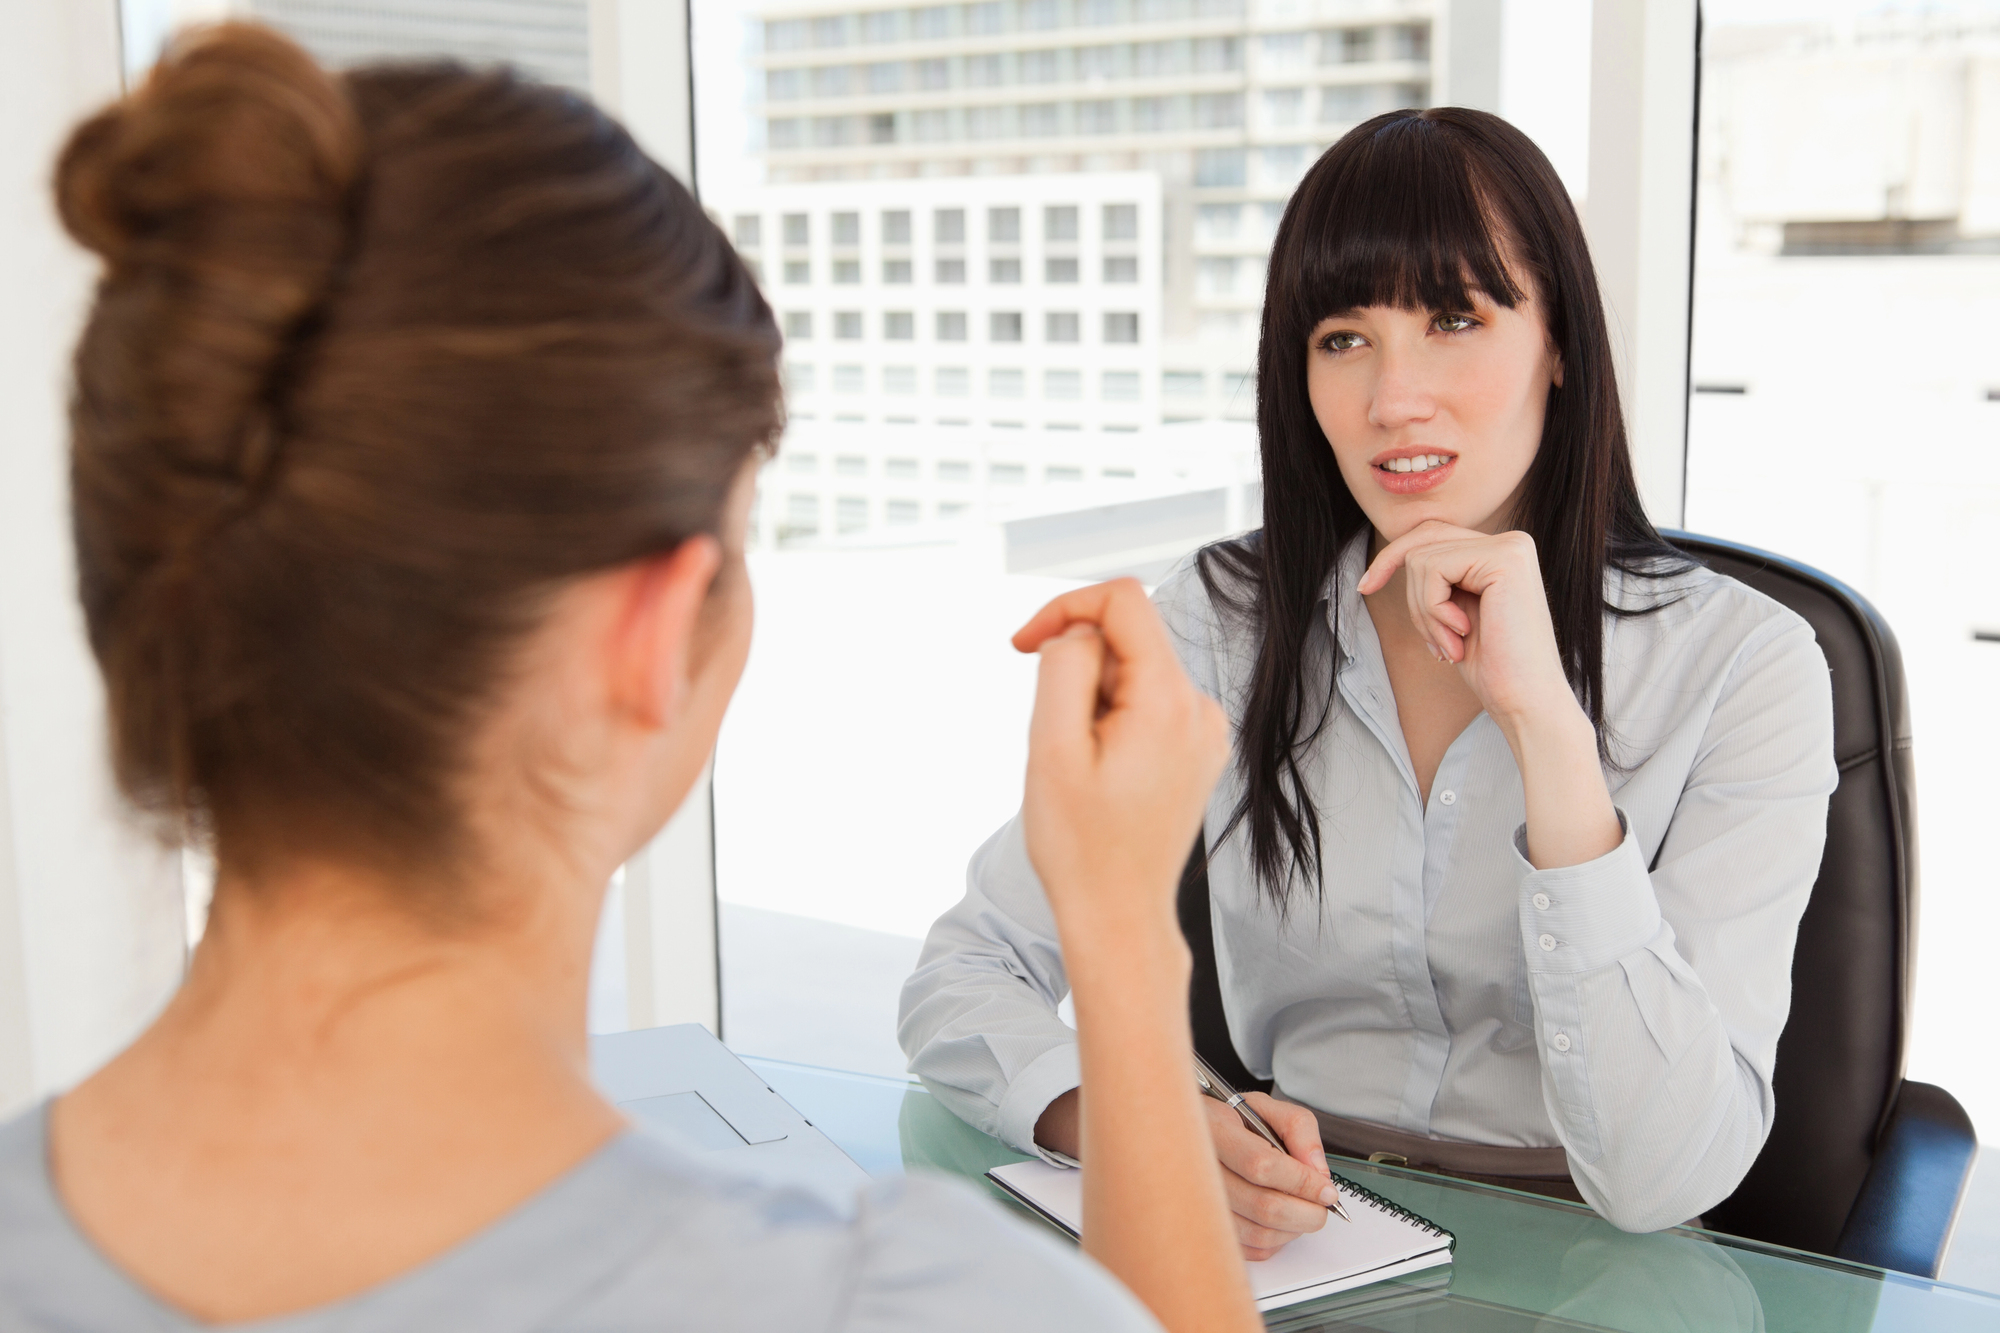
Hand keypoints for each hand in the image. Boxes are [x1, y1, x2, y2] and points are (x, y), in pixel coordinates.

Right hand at [1012, 579, 1229, 940]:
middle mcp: (1199, 707)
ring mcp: (1204, 730)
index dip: (1064, 607)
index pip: (1122, 600)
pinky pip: (1146, 703)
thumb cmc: (1080, 845)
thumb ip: (1064, 667)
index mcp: (1168, 700)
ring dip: (1092, 699)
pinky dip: (1112, 719)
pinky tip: (1101, 771)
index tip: (1024, 646)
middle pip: (1126, 638)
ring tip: (1081, 763)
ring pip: (1132, 672)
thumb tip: (1078, 631)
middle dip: (1077, 670)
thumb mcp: (1052, 747)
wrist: (1118, 913)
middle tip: (1057, 737)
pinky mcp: (1198, 749)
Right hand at [1206, 1093, 1340, 1260]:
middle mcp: (1202, 1171)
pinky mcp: (1210, 1229)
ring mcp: (1202, 1205)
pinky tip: (1278, 1219)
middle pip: (1263, 1206)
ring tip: (1300, 1209)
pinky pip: (1253, 1249)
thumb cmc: (1230, 1123)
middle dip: (1307, 1212)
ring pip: (1260, 1234)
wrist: (1193, 1137)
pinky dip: (1278, 1240)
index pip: (1261, 1165)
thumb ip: (1298, 1128)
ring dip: (1294, 1228)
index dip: (1301, 1181)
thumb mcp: (1265, 1107)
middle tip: (1322, 1206)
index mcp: (1216, 1131)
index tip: (1327, 1190)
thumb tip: (1318, 1171)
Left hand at [1356, 520, 1576, 737]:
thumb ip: (1437, 579)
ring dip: (1424, 610)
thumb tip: (1396, 555)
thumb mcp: (1452, 613)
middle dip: (1407, 588)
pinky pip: (1434, 569)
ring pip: (1421, 559)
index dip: (1392, 558)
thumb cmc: (1491, 666)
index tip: (1364, 587)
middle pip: (1423, 538)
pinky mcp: (1504, 559)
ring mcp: (1510, 547)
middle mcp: (1510, 542)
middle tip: (1426, 637)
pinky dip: (1433, 608)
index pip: (1430, 535)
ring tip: (1451, 643)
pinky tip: (1462, 633)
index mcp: (1500, 552)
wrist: (1525, 699)